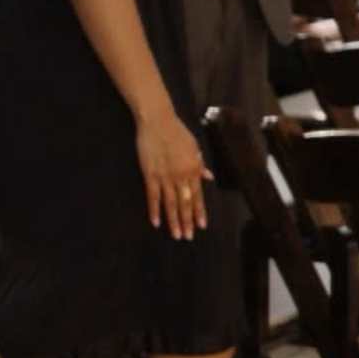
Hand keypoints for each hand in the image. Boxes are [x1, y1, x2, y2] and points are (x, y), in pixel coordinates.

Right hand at [132, 103, 210, 246]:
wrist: (158, 121)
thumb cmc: (177, 132)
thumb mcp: (194, 147)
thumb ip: (200, 164)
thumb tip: (208, 178)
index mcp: (193, 169)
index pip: (198, 196)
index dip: (199, 211)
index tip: (202, 226)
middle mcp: (181, 176)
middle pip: (185, 203)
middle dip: (187, 221)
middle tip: (188, 236)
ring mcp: (165, 176)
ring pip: (171, 203)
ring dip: (174, 220)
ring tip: (176, 235)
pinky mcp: (150, 174)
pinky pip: (153, 196)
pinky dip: (154, 209)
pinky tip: (156, 222)